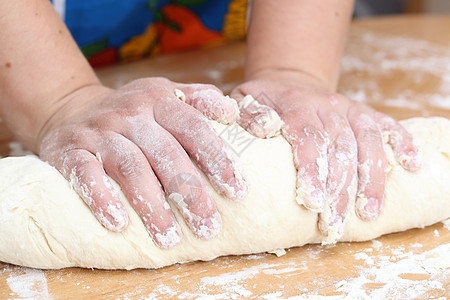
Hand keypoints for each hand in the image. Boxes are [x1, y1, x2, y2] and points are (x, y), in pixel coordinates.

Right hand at [38, 77, 248, 247]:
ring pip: (130, 168)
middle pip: (165, 153)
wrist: (73, 107)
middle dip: (189, 193)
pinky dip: (101, 198)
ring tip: (170, 239)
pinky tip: (118, 224)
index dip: (217, 158)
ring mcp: (100, 132)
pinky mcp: (70, 150)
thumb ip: (200, 100)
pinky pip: (85, 175)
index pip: (194, 127)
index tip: (238, 190)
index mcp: (160, 100)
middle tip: (208, 227)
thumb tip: (232, 111)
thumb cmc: (135, 112)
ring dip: (151, 206)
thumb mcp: (166, 95)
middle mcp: (131, 114)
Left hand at [231, 78, 419, 239]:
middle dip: (340, 188)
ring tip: (369, 212)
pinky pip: (387, 125)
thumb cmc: (263, 100)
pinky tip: (413, 164)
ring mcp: (348, 109)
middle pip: (340, 147)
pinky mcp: (363, 112)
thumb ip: (249, 115)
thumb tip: (264, 128)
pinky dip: (402, 142)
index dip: (312, 170)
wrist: (288, 80)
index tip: (312, 203)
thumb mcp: (245, 100)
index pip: (308, 138)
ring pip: (367, 141)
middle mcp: (326, 106)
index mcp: (296, 105)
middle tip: (334, 224)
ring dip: (372, 178)